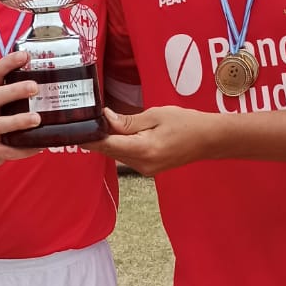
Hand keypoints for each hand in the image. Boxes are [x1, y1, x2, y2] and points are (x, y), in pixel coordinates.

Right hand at [0, 49, 42, 165]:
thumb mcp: (0, 100)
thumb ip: (17, 89)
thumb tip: (53, 75)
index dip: (8, 63)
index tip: (25, 55)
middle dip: (14, 90)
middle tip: (34, 87)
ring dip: (18, 120)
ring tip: (37, 119)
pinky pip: (7, 150)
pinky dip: (24, 149)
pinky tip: (39, 146)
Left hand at [91, 105, 219, 175]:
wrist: (208, 140)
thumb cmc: (186, 123)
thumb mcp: (155, 115)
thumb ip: (128, 121)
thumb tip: (106, 118)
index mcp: (144, 149)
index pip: (109, 145)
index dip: (90, 138)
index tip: (76, 131)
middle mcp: (143, 164)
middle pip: (111, 151)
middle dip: (100, 137)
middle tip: (90, 120)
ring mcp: (146, 170)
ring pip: (118, 155)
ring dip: (111, 142)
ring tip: (106, 124)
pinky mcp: (148, 169)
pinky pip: (128, 157)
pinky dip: (122, 146)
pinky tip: (123, 134)